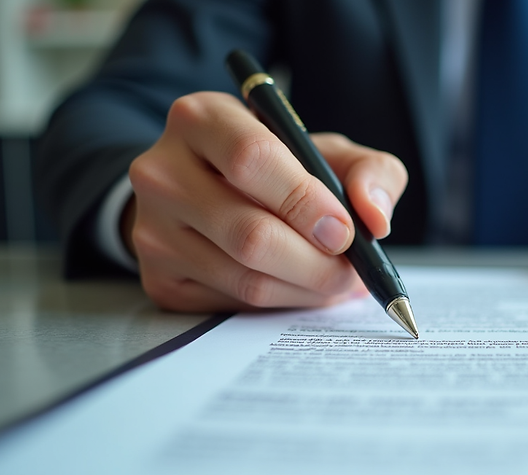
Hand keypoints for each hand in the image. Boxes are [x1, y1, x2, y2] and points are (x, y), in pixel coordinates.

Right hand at [125, 92, 407, 311]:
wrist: (208, 193)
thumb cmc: (278, 169)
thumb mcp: (327, 153)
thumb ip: (369, 171)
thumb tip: (375, 218)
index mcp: (202, 118)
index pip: (252, 158)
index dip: (306, 200)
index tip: (343, 230)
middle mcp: (162, 170)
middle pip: (249, 232)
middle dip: (316, 262)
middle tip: (350, 270)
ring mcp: (152, 228)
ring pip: (245, 277)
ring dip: (306, 288)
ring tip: (336, 279)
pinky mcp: (157, 277)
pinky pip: (233, 303)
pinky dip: (282, 302)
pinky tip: (300, 286)